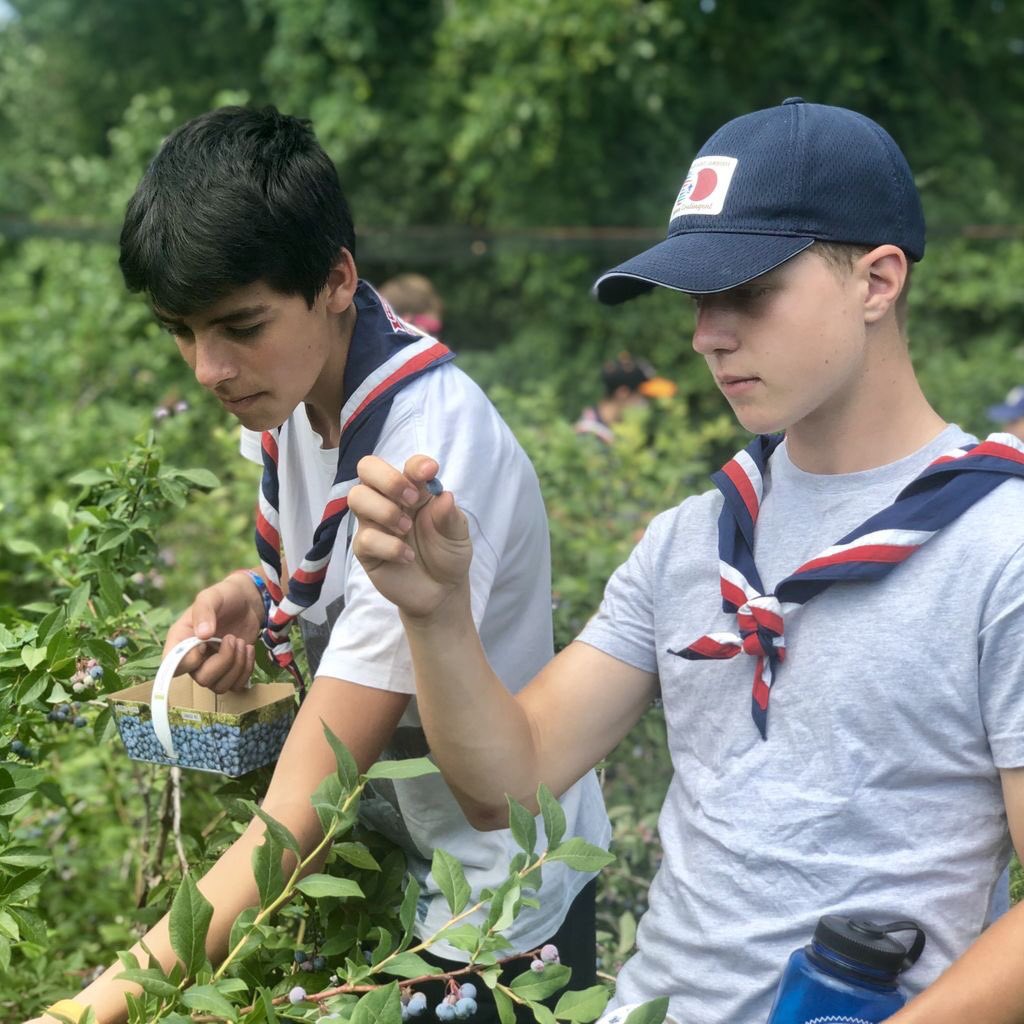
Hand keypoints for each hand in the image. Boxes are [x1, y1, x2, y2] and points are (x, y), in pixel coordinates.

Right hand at [163, 573, 263, 692]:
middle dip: (224, 661)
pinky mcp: (230, 671)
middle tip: (233, 639)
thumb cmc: (224, 596)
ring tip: (242, 642)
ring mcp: (211, 667)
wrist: (247, 601)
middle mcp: (193, 658)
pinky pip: (236, 686)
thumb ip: (204, 612)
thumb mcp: (211, 597)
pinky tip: (249, 650)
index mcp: (180, 640)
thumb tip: (203, 635)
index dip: (190, 662)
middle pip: (202, 680)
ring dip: (237, 665)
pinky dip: (246, 670)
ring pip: (220, 686)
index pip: (173, 666)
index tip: (206, 644)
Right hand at [350, 454, 471, 618]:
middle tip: (411, 501)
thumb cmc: (447, 555)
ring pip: (357, 497)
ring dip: (384, 510)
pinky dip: (389, 546)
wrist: (441, 592)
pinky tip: (407, 557)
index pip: (407, 465)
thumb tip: (443, 495)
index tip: (430, 472)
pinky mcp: (365, 550)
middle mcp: (389, 500)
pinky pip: (365, 538)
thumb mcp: (458, 535)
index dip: (416, 464)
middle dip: (388, 479)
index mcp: (414, 490)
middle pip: (367, 468)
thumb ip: (450, 516)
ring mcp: (374, 523)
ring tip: (406, 529)